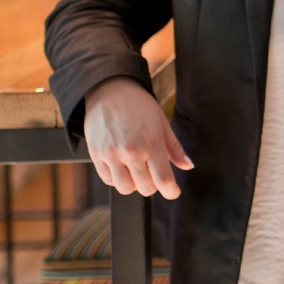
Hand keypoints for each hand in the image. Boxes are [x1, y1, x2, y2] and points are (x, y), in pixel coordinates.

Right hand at [83, 76, 192, 199]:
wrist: (109, 90)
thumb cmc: (139, 105)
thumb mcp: (162, 123)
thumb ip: (174, 148)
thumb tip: (188, 166)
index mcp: (151, 144)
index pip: (163, 180)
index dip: (171, 191)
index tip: (174, 192)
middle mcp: (131, 152)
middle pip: (145, 188)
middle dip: (153, 186)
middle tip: (155, 176)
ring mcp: (111, 155)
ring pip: (125, 188)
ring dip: (134, 184)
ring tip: (138, 171)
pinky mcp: (96, 155)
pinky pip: (108, 180)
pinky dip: (118, 179)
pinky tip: (123, 168)